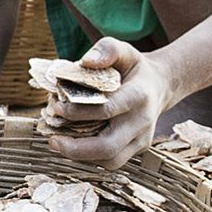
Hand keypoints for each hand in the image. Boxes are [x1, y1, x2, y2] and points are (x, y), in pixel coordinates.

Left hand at [41, 38, 170, 169]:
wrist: (159, 86)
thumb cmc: (134, 68)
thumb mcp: (125, 51)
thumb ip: (107, 50)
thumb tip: (85, 61)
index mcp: (139, 96)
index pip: (106, 110)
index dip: (77, 112)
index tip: (55, 108)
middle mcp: (142, 122)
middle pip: (109, 147)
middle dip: (76, 149)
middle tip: (52, 140)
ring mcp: (142, 139)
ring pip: (111, 161)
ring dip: (81, 157)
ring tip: (58, 143)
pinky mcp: (137, 149)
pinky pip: (112, 161)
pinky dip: (90, 158)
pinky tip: (73, 146)